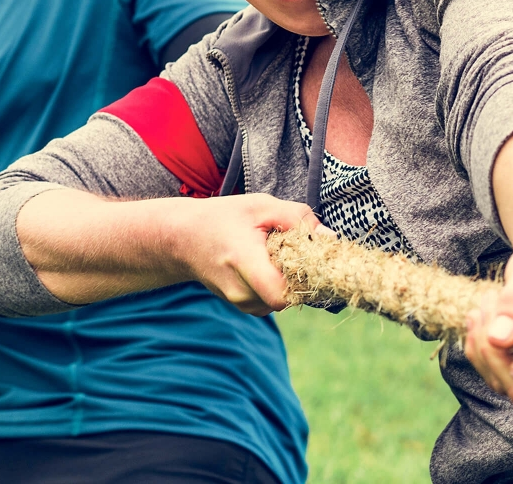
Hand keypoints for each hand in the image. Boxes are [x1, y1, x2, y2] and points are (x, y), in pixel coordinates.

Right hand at [164, 194, 316, 315]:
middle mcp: (239, 291)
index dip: (303, 280)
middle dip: (298, 276)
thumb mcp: (261, 206)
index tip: (307, 257)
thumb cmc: (223, 218)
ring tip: (273, 254)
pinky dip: (276, 285)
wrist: (182, 239)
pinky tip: (266, 264)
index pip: (282, 293)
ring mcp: (239, 302)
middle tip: (293, 250)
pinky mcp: (242, 305)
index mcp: (243, 262)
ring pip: (281, 301)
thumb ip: (297, 218)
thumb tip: (330, 238)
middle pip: (287, 298)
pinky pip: (271, 301)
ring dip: (286, 281)